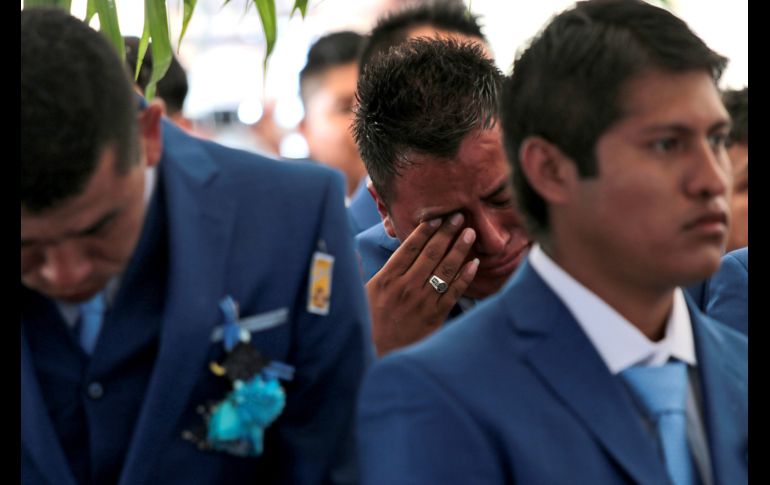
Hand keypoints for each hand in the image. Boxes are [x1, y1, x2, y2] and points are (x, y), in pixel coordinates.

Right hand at [366, 213, 478, 355]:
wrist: (377, 356)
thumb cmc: (366, 324)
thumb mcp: (357, 294)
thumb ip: (357, 270)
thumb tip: (350, 250)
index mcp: (387, 278)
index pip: (409, 247)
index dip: (424, 230)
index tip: (436, 217)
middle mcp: (406, 286)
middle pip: (431, 253)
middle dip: (446, 232)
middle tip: (458, 216)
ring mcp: (422, 301)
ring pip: (445, 269)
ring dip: (459, 249)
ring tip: (470, 233)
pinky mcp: (435, 316)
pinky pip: (454, 292)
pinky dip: (465, 277)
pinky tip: (474, 264)